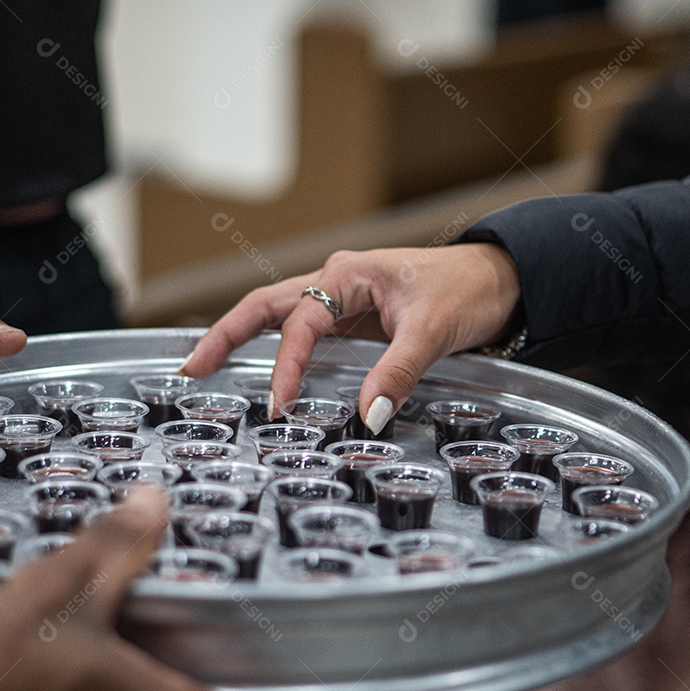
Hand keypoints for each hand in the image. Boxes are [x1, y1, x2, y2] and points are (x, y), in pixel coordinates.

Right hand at [0, 488, 210, 690]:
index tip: (213, 631)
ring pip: (127, 684)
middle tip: (165, 609)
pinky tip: (77, 628)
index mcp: (133, 688)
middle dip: (168, 648)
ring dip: (131, 650)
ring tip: (121, 609)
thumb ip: (117, 543)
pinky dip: (96, 657)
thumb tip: (153, 502)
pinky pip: (91, 684)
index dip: (212, 663)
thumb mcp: (65, 580)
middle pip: (165, 687)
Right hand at [182, 245, 519, 432]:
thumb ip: (397, 373)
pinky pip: (304, 332)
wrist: (498, 279)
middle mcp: (336, 281)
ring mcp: (342, 298)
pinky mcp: (352, 317)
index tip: (279, 404)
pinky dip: (277, 349)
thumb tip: (368, 417)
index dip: (286, 365)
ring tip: (205, 369)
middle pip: (265, 307)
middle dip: (224, 336)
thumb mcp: (434, 331)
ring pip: (278, 316)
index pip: (301, 323)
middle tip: (191, 370)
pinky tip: (263, 370)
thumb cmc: (467, 291)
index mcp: (347, 273)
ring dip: (241, 339)